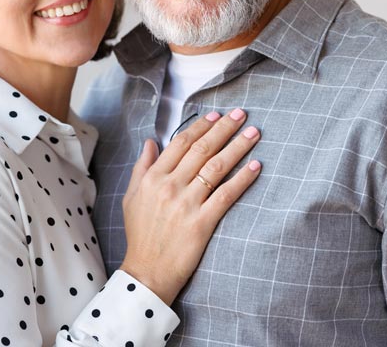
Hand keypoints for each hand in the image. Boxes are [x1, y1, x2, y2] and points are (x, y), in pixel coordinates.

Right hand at [120, 109, 260, 304]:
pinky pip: (226, 195)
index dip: (201, 126)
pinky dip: (242, 179)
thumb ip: (141, 167)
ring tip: (253, 133)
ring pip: (216, 167)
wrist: (147, 272)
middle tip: (241, 114)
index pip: (180, 143)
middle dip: (224, 128)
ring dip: (237, 147)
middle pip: (202, 149)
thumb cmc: (140, 234)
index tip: (216, 115)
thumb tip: (150, 141)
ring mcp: (186, 203)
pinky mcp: (202, 222)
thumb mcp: (131, 197)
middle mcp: (170, 185)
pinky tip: (255, 167)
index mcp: (153, 177)